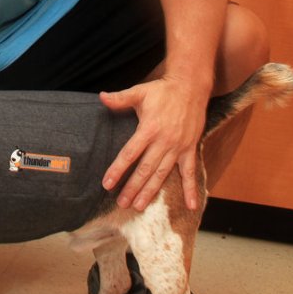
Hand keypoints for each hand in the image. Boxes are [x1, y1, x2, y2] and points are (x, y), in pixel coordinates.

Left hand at [100, 77, 207, 211]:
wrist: (191, 87)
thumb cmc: (162, 91)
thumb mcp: (140, 92)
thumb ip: (121, 98)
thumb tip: (101, 96)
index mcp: (148, 129)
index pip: (130, 154)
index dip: (118, 169)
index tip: (107, 184)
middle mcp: (163, 141)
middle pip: (145, 169)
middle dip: (132, 188)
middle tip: (121, 203)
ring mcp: (178, 147)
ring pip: (162, 174)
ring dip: (151, 191)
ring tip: (139, 205)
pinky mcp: (190, 149)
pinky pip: (190, 172)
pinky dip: (190, 190)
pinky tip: (190, 206)